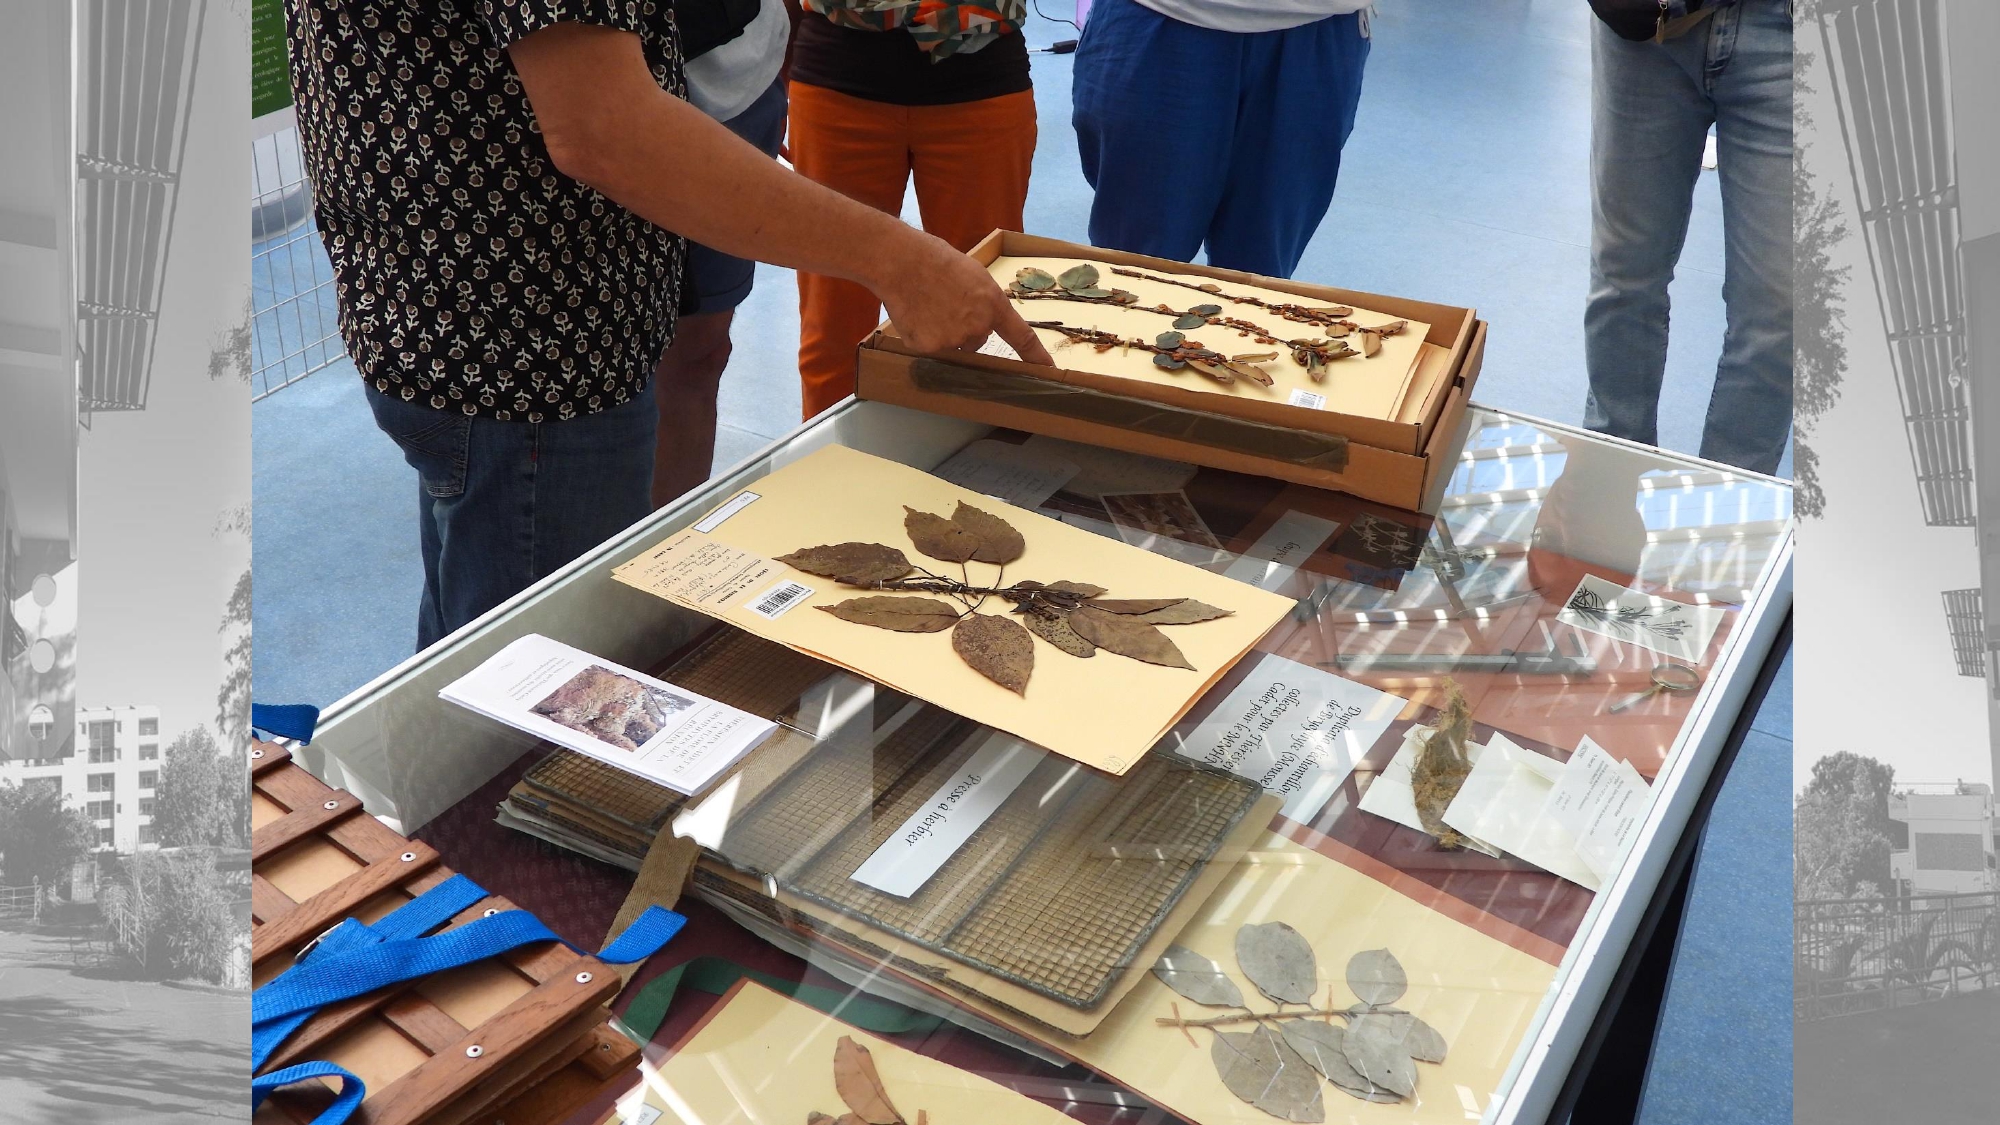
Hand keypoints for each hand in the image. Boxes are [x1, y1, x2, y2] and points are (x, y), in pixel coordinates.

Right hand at [871, 231, 1055, 365]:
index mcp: (993, 305)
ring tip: (927, 305)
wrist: (902, 261)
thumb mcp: (974, 275)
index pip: (1021, 336)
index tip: (1047, 369)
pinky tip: (914, 314)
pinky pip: (929, 348)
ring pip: (952, 346)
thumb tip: (983, 320)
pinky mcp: (929, 347)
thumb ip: (984, 301)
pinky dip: (921, 335)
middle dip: (964, 329)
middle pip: (976, 341)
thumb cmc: (935, 259)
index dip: (1035, 355)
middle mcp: (978, 326)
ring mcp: (954, 339)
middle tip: (944, 303)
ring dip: (942, 333)